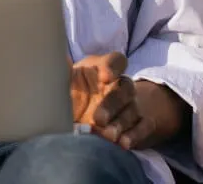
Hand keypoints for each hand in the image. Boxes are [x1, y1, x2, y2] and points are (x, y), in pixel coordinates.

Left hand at [71, 52, 188, 150]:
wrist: (91, 120)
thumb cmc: (77, 95)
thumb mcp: (69, 83)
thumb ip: (64, 73)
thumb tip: (59, 60)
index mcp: (103, 70)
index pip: (116, 61)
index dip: (113, 66)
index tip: (104, 77)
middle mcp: (120, 86)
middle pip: (124, 88)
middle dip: (113, 103)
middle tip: (99, 118)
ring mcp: (131, 105)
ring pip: (132, 110)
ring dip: (120, 124)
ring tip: (108, 136)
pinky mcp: (139, 124)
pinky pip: (143, 127)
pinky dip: (134, 135)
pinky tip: (124, 144)